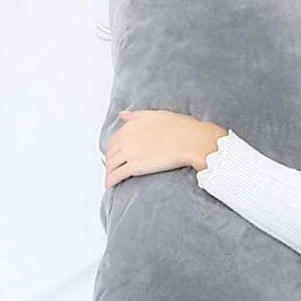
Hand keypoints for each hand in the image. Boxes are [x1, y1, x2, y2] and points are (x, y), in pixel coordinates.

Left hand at [104, 109, 223, 187]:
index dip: (113, 148)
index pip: (115, 138)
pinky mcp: (136, 166)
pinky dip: (111, 180)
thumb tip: (122, 115)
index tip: (115, 154)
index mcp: (132, 125)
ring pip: (111, 164)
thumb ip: (137, 115)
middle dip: (109, 161)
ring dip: (108, 172)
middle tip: (111, 168)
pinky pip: (117, 174)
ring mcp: (130, 152)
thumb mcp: (157, 115)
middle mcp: (127, 138)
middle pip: (110, 152)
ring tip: (109, 179)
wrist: (192, 141)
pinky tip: (109, 185)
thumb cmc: (181, 128)